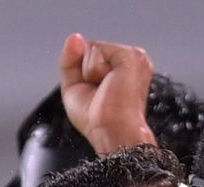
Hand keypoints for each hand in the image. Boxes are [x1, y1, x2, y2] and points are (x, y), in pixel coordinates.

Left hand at [58, 33, 157, 153]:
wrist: (112, 132)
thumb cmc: (98, 120)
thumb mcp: (74, 87)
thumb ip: (70, 60)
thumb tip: (75, 38)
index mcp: (121, 68)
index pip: (89, 54)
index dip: (83, 74)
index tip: (98, 95)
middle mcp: (130, 60)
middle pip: (89, 49)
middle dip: (85, 72)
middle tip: (101, 93)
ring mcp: (134, 56)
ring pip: (92, 48)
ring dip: (90, 72)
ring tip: (106, 90)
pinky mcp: (132, 55)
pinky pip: (96, 50)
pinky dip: (94, 70)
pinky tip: (110, 84)